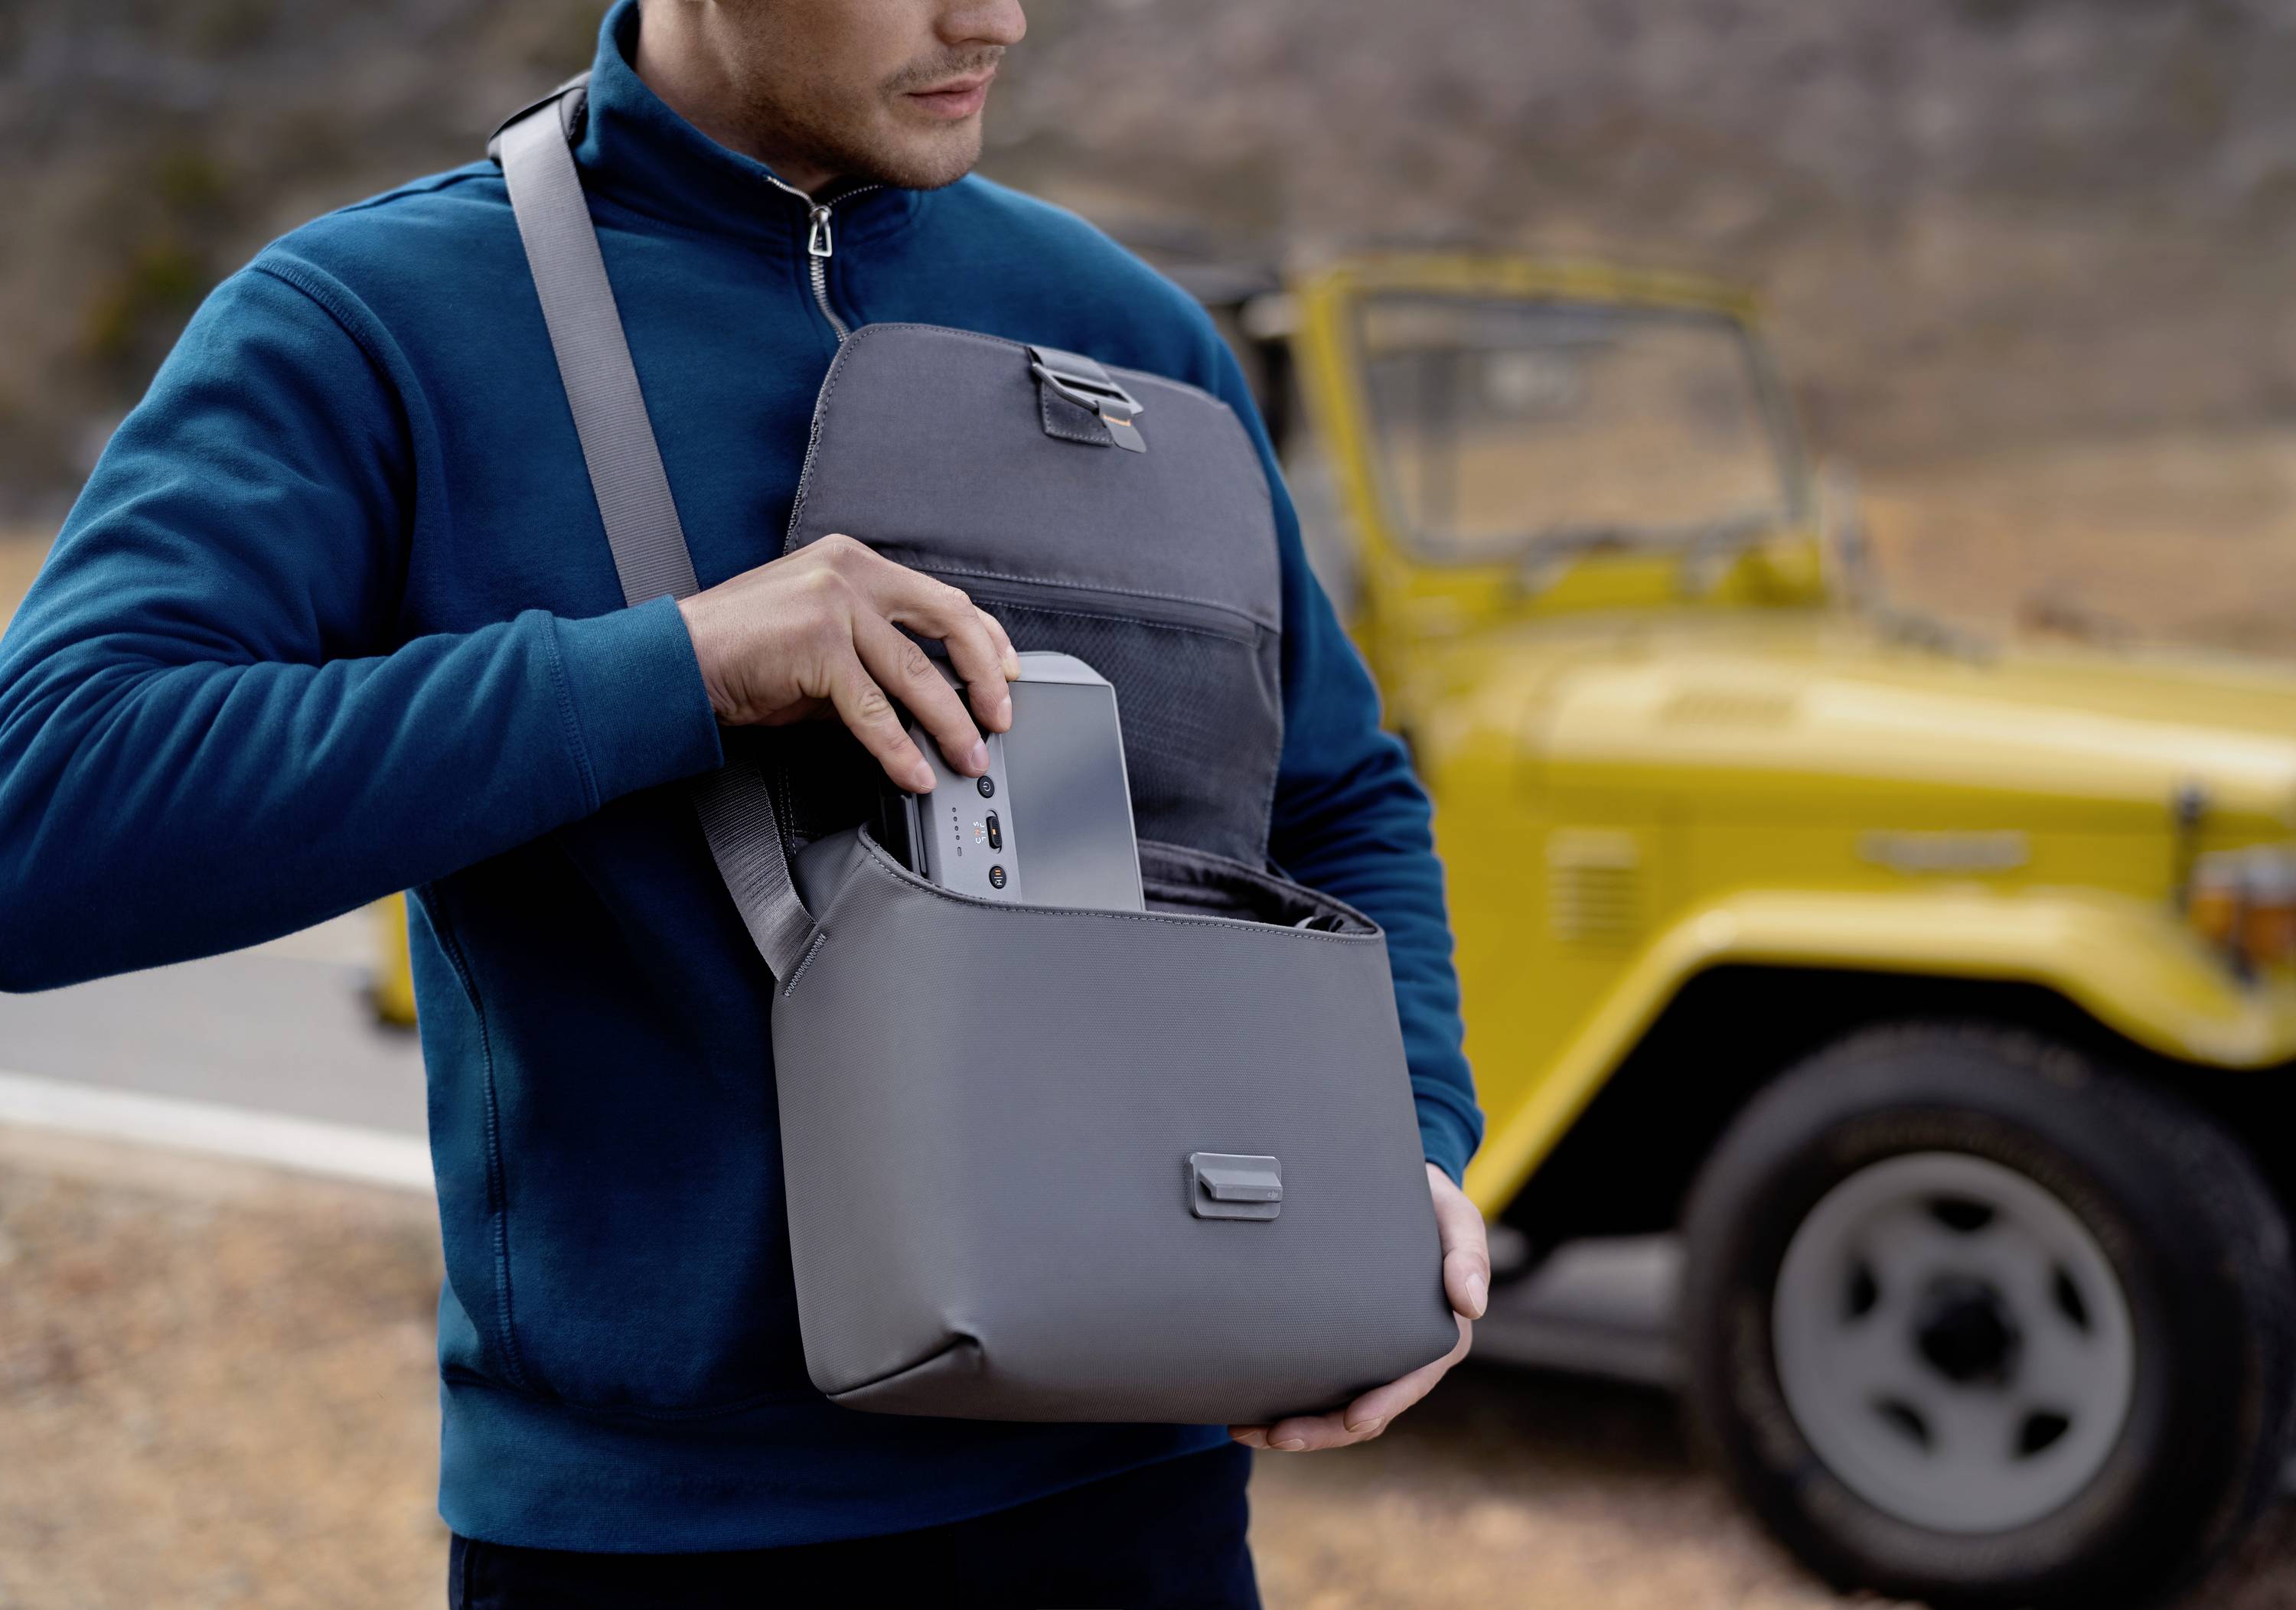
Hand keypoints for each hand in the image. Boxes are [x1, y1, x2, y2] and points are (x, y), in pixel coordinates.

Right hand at [675, 534, 1019, 792]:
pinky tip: (913, 773)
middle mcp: (850, 572)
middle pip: (948, 621)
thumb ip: (873, 657)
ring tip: (966, 757)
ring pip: (916, 674)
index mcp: (855, 562)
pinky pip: (874, 711)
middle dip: (985, 676)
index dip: (986, 638)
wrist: (674, 662)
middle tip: (1000, 717)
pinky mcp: (817, 647)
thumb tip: (928, 702)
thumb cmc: (740, 653)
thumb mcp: (819, 643)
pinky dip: (899, 749)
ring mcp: (834, 605)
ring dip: (949, 725)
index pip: (942, 597)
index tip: (1009, 672)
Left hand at [1229, 1163, 1486, 1452]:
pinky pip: (1317, 1388)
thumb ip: (1468, 1254)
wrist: (1396, 1190)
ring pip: (1335, 1412)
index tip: (1351, 1420)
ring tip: (1246, 1430)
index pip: (1409, 1384)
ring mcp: (1372, 1359)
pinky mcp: (1342, 1348)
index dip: (1381, 1406)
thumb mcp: (1456, 1219)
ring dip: (1295, 1428)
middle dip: (1321, 1431)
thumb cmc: (1430, 1206)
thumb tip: (1472, 1305)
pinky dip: (1286, 1403)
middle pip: (1364, 1411)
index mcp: (1438, 1338)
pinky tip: (1248, 1408)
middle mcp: (1405, 1358)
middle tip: (1275, 1435)